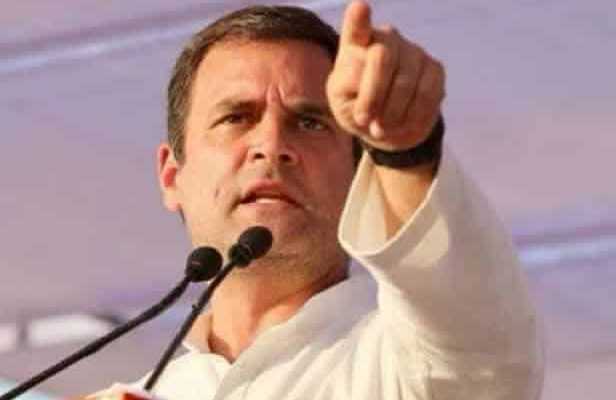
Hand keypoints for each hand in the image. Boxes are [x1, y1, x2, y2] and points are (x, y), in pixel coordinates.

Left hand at [327, 0, 445, 150]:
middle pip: (382, 58)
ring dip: (391, 113)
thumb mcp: (343, 105)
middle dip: (373, 96)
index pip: (356, 28)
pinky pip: (426, 94)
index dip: (358, 19)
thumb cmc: (357, 109)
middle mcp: (386, 39)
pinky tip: (401, 125)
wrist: (387, 124)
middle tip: (364, 120)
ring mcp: (412, 50)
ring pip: (405, 81)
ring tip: (381, 129)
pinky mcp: (434, 68)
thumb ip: (351, 97)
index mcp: (355, 45)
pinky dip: (412, 116)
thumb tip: (372, 99)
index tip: (360, 8)